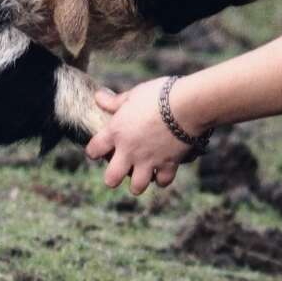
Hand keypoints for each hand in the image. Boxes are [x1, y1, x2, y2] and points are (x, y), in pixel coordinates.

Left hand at [85, 79, 190, 193]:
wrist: (187, 105)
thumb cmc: (159, 95)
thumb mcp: (134, 94)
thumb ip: (115, 101)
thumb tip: (98, 97)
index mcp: (116, 132)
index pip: (94, 150)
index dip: (94, 151)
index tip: (99, 150)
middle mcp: (129, 151)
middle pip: (111, 179)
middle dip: (113, 178)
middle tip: (120, 170)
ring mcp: (148, 160)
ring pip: (136, 187)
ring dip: (138, 182)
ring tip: (142, 174)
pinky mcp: (168, 164)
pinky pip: (162, 181)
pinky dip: (163, 178)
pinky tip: (163, 170)